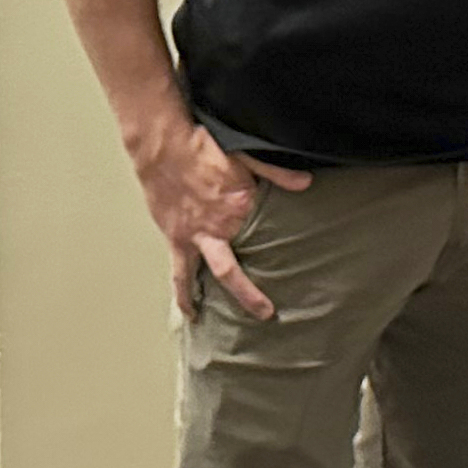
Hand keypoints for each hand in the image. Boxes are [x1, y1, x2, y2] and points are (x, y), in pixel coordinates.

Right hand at [134, 115, 310, 320]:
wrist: (161, 146)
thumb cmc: (201, 146)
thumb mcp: (245, 154)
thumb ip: (276, 172)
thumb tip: (305, 182)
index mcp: (241, 206)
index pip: (269, 229)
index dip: (282, 242)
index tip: (297, 255)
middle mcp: (221, 228)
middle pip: (242, 267)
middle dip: (255, 294)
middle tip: (269, 313)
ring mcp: (198, 236)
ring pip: (217, 275)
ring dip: (228, 297)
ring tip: (237, 321)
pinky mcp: (177, 239)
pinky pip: (180, 274)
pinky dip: (184, 295)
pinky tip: (189, 312)